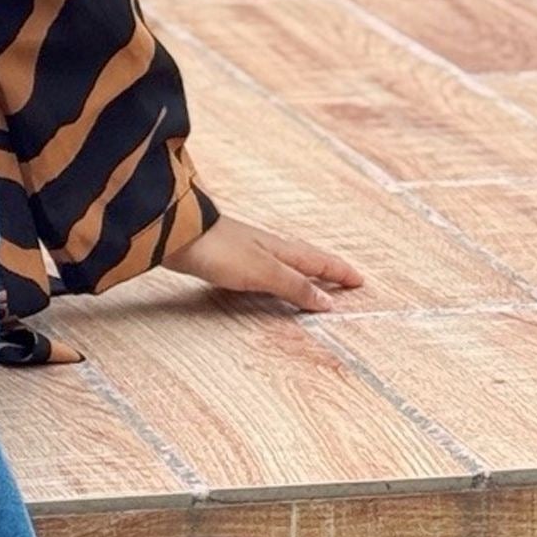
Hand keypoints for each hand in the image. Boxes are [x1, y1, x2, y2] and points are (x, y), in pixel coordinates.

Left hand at [163, 212, 364, 313]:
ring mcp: (248, 250)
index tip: (360, 281)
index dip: (340, 272)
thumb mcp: (264, 273)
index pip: (319, 261)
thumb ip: (294, 287)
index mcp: (281, 249)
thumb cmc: (220, 250)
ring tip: (314, 281)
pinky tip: (268, 280)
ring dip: (303, 272)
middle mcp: (268, 247)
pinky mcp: (228, 257)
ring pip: (285, 262)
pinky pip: (265, 268)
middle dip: (326, 269)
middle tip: (344, 280)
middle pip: (305, 258)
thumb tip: (327, 301)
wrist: (177, 236)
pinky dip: (278, 276)